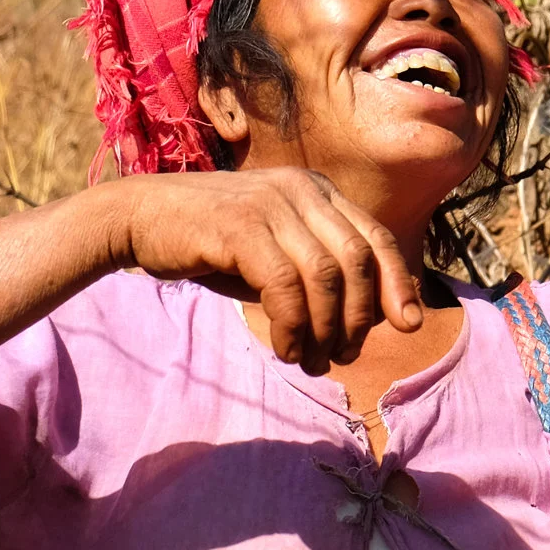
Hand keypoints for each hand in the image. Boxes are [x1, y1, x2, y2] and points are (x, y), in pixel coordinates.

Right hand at [106, 169, 421, 372]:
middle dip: (359, 318)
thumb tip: (363, 327)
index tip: (409, 326)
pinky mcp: (241, 225)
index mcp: (317, 190)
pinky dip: (293, 325)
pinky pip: (285, 285)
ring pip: (326, 277)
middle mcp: (301, 189)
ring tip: (309, 360)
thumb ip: (317, 276)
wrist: (140, 219)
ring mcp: (271, 203)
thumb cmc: (211, 244)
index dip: (398, 284)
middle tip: (340, 356)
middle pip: (358, 261)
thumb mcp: (275, 253)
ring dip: (324, 330)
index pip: (376, 238)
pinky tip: (286, 349)